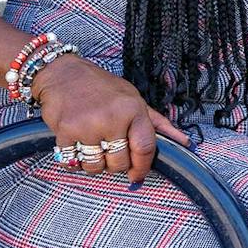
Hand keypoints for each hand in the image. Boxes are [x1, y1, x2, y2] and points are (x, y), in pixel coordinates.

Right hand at [30, 54, 188, 183]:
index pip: (145, 149)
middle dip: (115, 163)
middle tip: (109, 149)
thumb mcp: (133, 99)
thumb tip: (186, 143)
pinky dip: (73, 160)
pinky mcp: (65, 132)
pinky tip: (76, 144)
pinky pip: (72, 162)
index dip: (142, 167)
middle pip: (119, 163)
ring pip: (96, 166)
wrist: (62, 73)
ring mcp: (87, 125)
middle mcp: (112, 118)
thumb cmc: (101, 87)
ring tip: (92, 145)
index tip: (137, 175)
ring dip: (94, 163)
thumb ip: (158, 124)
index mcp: (133, 109)